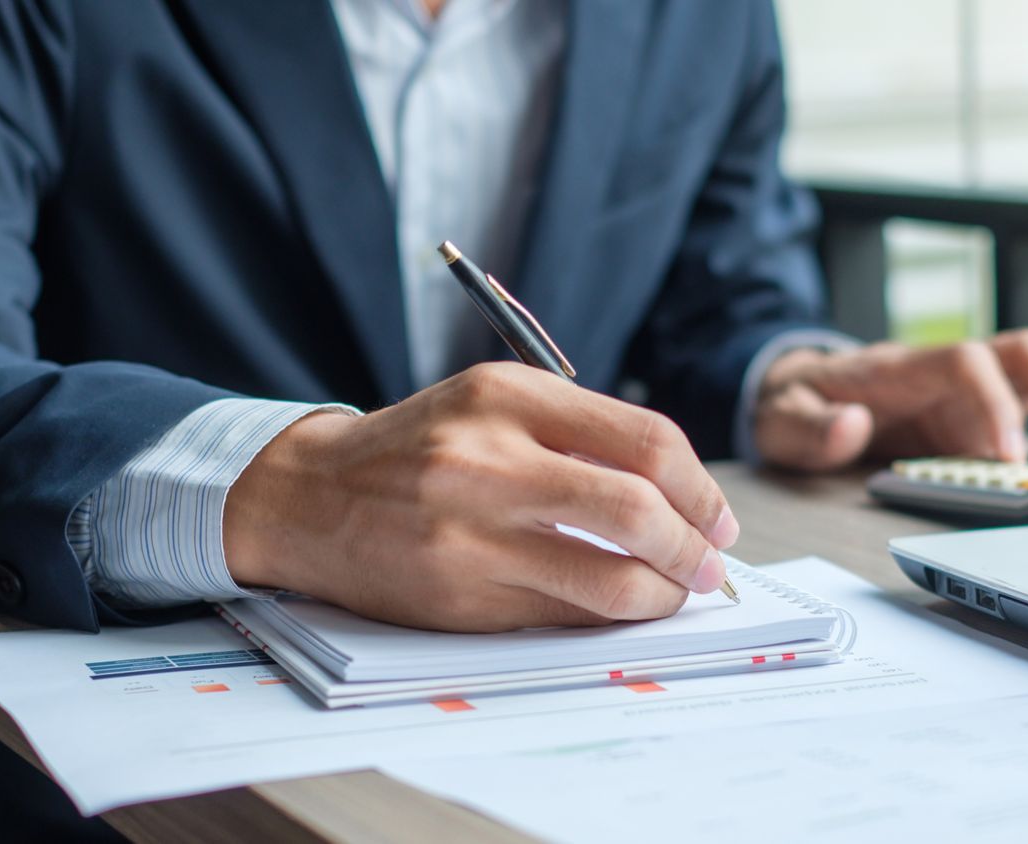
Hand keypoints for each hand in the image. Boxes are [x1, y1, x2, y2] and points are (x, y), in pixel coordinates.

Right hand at [222, 363, 740, 631]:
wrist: (309, 496)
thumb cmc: (419, 450)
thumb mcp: (492, 405)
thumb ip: (579, 433)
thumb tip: (683, 496)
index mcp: (507, 396)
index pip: (644, 440)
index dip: (701, 487)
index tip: (718, 517)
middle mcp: (489, 459)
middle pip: (637, 508)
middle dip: (694, 546)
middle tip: (711, 564)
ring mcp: (471, 532)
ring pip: (610, 578)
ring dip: (663, 592)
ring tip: (675, 591)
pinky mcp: (460, 594)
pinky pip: (564, 614)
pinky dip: (610, 615)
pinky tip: (622, 607)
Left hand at [753, 329, 1027, 470]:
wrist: (804, 391)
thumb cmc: (800, 402)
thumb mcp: (782, 418)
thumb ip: (811, 427)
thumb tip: (852, 426)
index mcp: (908, 365)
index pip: (968, 364)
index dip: (996, 403)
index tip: (1008, 456)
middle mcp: (954, 367)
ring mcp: (979, 387)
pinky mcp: (990, 410)